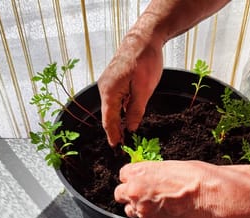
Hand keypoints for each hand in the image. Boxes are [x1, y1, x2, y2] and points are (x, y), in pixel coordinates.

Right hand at [97, 23, 163, 146]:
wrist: (144, 38)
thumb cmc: (144, 60)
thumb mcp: (144, 90)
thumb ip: (136, 111)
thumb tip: (130, 128)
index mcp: (109, 92)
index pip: (109, 121)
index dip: (113, 135)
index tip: (117, 148)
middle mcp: (104, 88)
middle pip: (108, 115)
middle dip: (115, 130)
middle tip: (122, 145)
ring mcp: (108, 82)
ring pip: (112, 107)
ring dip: (118, 120)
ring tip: (125, 134)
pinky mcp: (114, 79)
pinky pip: (116, 98)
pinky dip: (121, 109)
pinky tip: (127, 116)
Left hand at [114, 160, 218, 217]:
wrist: (208, 194)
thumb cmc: (194, 177)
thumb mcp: (168, 166)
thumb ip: (151, 173)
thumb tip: (148, 178)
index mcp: (138, 172)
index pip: (123, 175)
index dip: (133, 179)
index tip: (140, 181)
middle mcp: (134, 190)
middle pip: (120, 193)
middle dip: (131, 194)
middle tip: (145, 195)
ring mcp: (141, 209)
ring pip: (130, 209)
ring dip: (139, 208)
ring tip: (156, 205)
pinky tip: (165, 213)